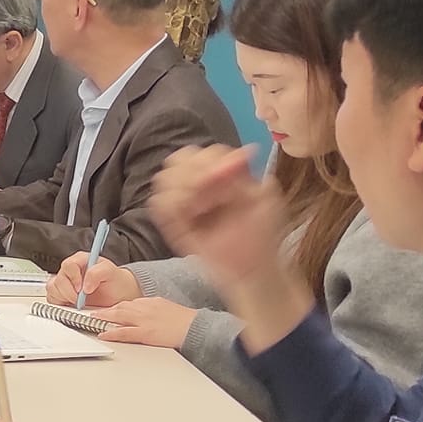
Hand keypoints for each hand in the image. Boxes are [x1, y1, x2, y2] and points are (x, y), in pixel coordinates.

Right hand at [42, 256, 141, 309]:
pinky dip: (60, 304)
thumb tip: (85, 285)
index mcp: (80, 260)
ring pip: (53, 289)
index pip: (68, 265)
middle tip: (81, 300)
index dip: (73, 278)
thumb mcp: (111, 272)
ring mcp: (64, 283)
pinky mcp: (61, 295)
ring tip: (79, 303)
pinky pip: (52, 298)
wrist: (118, 296)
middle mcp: (70, 271)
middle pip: (58, 279)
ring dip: (65, 298)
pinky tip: (72, 306)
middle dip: (70, 292)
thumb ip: (97, 273)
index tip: (82, 289)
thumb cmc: (115, 282)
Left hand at [96, 297, 196, 349]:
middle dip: (106, 310)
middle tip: (94, 313)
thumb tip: (142, 312)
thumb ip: (152, 308)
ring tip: (93, 320)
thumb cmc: (183, 320)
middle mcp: (145, 308)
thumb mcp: (165, 308)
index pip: (129, 303)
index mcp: (150, 302)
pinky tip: (104, 334)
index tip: (108, 310)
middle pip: (120, 307)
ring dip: (104, 318)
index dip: (116, 307)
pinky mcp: (145, 333)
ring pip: (119, 316)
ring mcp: (144, 320)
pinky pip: (125, 332)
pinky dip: (112, 332)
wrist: (194, 327)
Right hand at [151, 145, 287, 286]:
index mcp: (222, 172)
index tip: (225, 180)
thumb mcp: (264, 200)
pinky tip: (189, 219)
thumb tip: (241, 151)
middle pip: (178, 158)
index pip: (204, 152)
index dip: (210, 163)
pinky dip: (172, 207)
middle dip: (192, 175)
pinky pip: (158, 203)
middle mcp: (199, 182)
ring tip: (202, 211)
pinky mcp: (171, 222)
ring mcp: (182, 201)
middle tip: (210, 198)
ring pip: (163, 178)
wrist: (251, 270)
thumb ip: (247, 175)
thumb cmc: (262, 234)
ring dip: (182, 192)